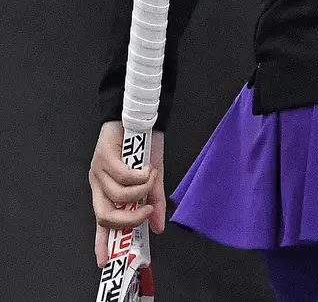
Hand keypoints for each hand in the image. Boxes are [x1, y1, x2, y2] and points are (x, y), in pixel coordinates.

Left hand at [91, 121, 165, 266]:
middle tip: (148, 210)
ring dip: (142, 189)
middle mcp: (99, 185)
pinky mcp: (102, 157)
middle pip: (105, 215)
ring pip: (118, 195)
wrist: (141, 117)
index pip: (101, 223)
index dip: (101, 243)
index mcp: (108, 193)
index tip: (104, 261)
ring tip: (153, 176)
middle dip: (129, 219)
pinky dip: (140, 175)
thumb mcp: (152, 179)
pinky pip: (122, 176)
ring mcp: (98, 172)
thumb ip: (153, 202)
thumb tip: (158, 227)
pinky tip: (149, 167)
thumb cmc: (144, 146)